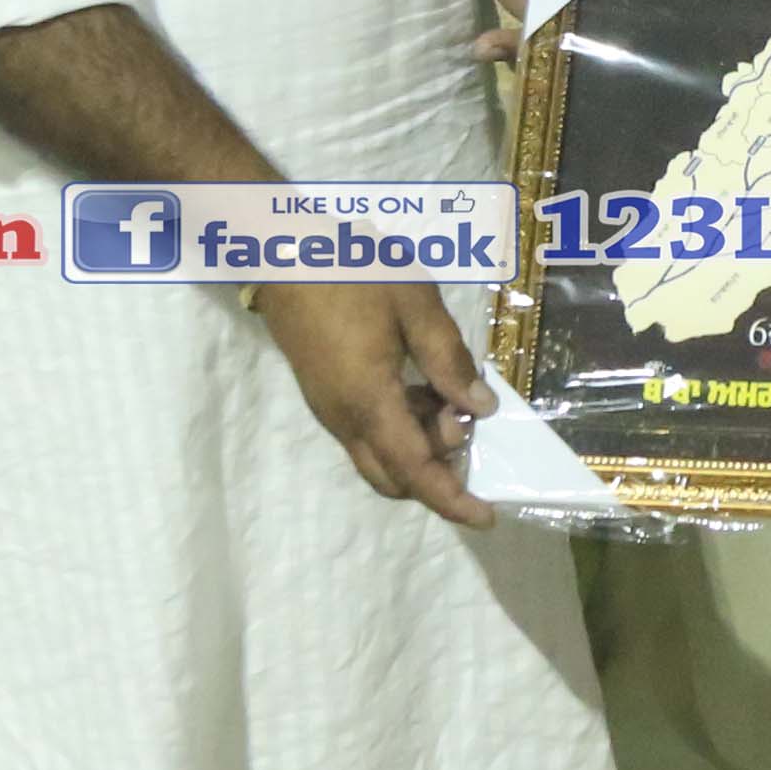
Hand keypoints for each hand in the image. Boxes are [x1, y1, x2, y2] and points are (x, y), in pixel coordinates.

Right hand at [258, 278, 498, 527]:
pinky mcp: (325, 395)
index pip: (416, 472)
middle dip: (438, 469)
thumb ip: (449, 361)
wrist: (283, 252)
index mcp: (369, 403)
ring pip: (380, 457)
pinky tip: (420, 381)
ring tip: (446, 388)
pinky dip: (402, 426)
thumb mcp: (415, 306)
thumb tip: (480, 409)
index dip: (453, 500)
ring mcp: (330, 410)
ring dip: (419, 442)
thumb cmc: (353, 272)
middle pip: (395, 478)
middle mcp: (344, 420)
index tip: (486, 517)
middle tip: (464, 417)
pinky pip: (368, 432)